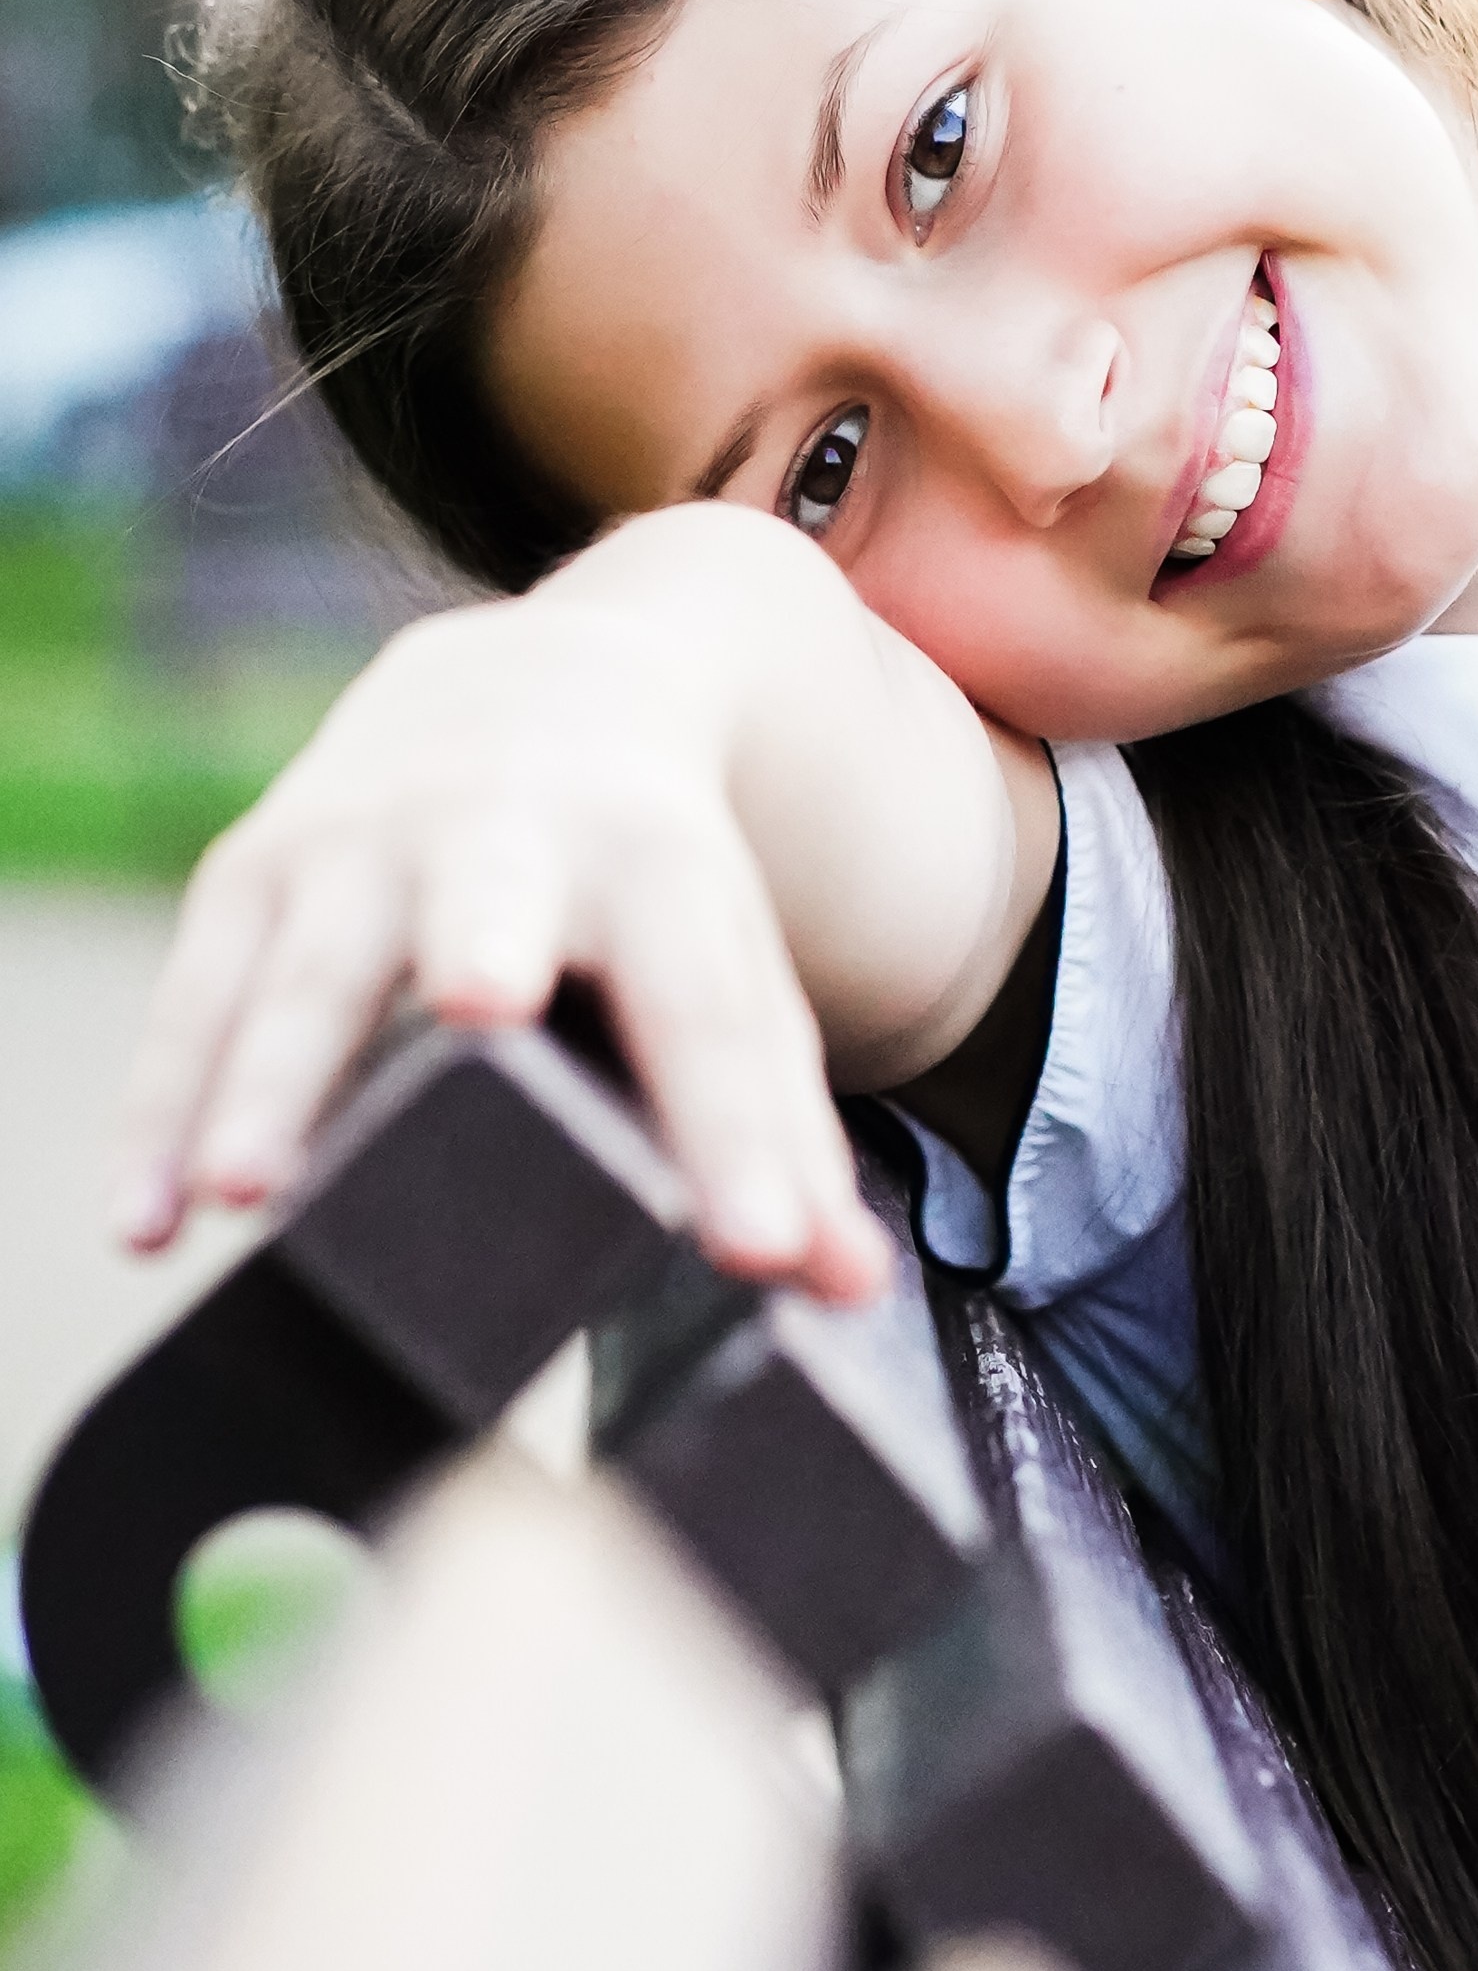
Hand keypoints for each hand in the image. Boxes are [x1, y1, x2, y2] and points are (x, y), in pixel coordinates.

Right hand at [113, 539, 896, 1303]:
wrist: (536, 682)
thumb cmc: (645, 877)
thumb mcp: (727, 965)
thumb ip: (778, 1128)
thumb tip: (844, 1289)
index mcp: (655, 858)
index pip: (706, 1008)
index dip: (737, 1131)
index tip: (761, 1253)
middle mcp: (504, 829)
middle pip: (493, 902)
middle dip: (485, 948)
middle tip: (485, 1009)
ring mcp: (360, 841)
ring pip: (310, 966)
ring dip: (275, 1078)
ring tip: (247, 1194)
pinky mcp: (250, 868)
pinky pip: (194, 1001)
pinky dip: (161, 1112)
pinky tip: (141, 1221)